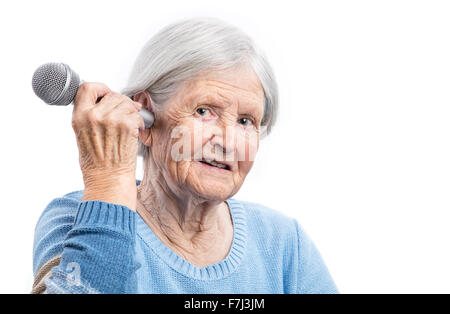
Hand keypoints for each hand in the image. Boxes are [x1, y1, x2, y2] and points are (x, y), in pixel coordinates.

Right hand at [72, 82, 144, 210]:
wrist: (108, 180)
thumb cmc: (97, 164)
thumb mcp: (82, 136)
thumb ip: (90, 116)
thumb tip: (106, 101)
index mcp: (79, 117)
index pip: (87, 88)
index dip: (101, 89)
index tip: (107, 95)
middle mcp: (93, 116)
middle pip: (112, 95)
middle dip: (122, 103)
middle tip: (126, 115)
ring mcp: (110, 120)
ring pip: (126, 103)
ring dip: (132, 112)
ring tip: (129, 126)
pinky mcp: (126, 125)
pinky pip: (137, 114)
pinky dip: (140, 122)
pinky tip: (136, 132)